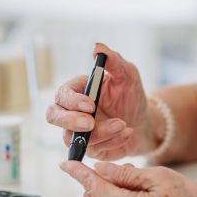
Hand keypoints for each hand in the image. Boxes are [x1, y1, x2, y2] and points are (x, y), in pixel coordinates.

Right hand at [46, 43, 155, 160]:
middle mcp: (71, 111)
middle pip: (53, 116)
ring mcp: (77, 132)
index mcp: (76, 90)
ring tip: (123, 124)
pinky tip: (128, 132)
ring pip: (72, 137)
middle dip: (69, 120)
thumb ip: (114, 60)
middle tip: (90, 122)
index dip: (72, 101)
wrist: (143, 120)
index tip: (90, 105)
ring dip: (100, 133)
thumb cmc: (131, 95)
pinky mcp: (89, 148)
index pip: (61, 94)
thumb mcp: (127, 74)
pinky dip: (112, 141)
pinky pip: (93, 149)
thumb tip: (97, 47)